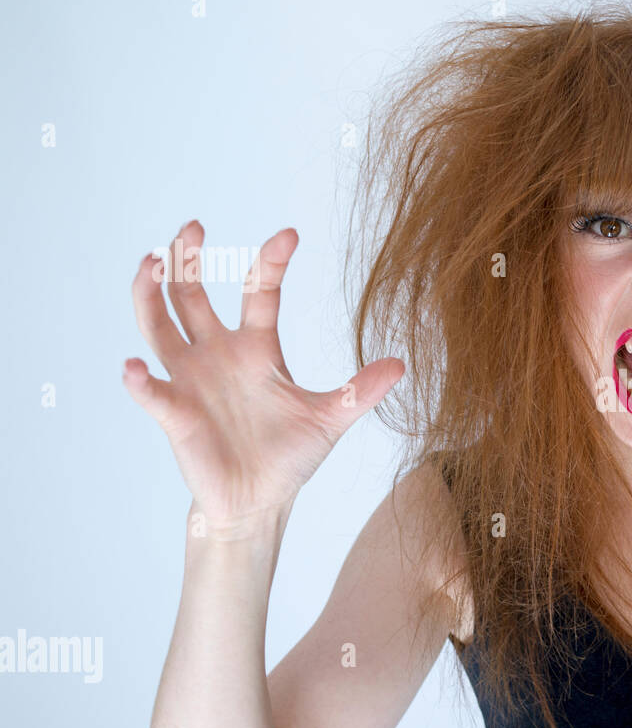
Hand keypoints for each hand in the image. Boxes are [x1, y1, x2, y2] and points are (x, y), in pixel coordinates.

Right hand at [123, 220, 404, 527]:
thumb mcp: (331, 418)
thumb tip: (401, 365)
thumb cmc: (289, 455)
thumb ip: (361, 391)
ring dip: (149, 294)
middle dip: (186, 259)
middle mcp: (218, 353)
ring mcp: (191, 379)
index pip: (261, 292)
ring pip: (158, 325)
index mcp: (258, 347)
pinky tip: (134, 366)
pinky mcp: (175, 413)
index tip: (288, 235)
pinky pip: (150, 391)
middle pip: (192, 295)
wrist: (261, 500)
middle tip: (191, 227)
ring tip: (151, 264)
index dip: (271, 263)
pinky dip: (138, 379)